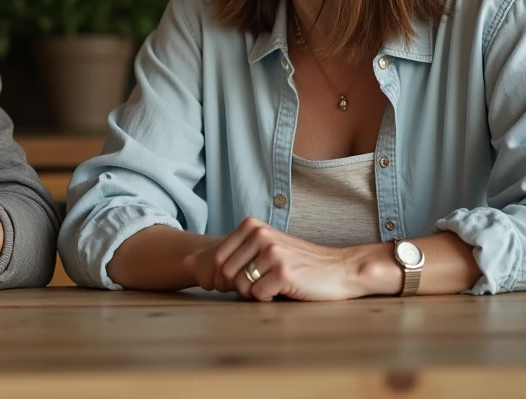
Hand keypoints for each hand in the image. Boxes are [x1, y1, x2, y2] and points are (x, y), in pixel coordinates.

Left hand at [181, 217, 371, 301]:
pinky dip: (271, 300)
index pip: (218, 261)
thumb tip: (185, 263)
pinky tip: (288, 289)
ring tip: (278, 284)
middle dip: (242, 287)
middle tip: (267, 284)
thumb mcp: (262, 251)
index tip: (253, 278)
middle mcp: (259, 234)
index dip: (229, 279)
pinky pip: (258, 296)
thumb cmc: (298, 265)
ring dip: (258, 294)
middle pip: (226, 275)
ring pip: (241, 287)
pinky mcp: (282, 271)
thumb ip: (229, 255)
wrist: (340, 270)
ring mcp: (270, 251)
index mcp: (251, 226)